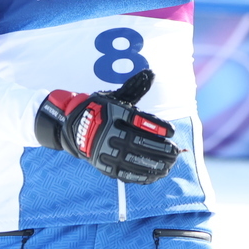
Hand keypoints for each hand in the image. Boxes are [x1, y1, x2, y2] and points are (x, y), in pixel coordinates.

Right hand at [33, 69, 179, 184]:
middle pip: (137, 142)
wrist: (73, 128)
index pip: (137, 119)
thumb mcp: (115, 97)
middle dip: (159, 148)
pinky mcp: (104, 165)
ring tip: (169, 165)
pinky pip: (125, 173)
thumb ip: (134, 87)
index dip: (156, 126)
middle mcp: (107, 131)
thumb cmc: (101, 110)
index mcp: (112, 112)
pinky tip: (155, 175)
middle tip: (175, 151)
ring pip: (133, 160)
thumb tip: (151, 73)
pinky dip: (141, 175)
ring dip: (154, 164)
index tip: (172, 131)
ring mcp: (105, 150)